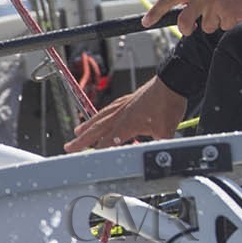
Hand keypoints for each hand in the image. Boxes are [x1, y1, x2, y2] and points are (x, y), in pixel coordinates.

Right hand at [64, 76, 186, 151]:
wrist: (172, 81)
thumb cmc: (168, 104)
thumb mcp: (166, 131)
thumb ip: (159, 148)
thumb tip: (161, 160)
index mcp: (128, 123)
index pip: (109, 142)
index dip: (98, 152)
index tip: (87, 161)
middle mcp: (122, 114)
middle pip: (97, 129)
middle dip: (82, 140)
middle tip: (69, 147)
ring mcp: (123, 105)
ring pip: (101, 117)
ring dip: (88, 126)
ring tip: (77, 131)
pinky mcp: (128, 99)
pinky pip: (109, 108)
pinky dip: (100, 114)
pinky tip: (99, 116)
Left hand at [143, 0, 241, 35]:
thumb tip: (181, 6)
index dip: (155, 12)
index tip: (146, 22)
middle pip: (184, 23)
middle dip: (187, 28)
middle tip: (194, 26)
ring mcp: (216, 5)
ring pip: (208, 27)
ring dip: (216, 20)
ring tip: (228, 4)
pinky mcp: (230, 14)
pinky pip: (224, 26)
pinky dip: (230, 21)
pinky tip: (237, 6)